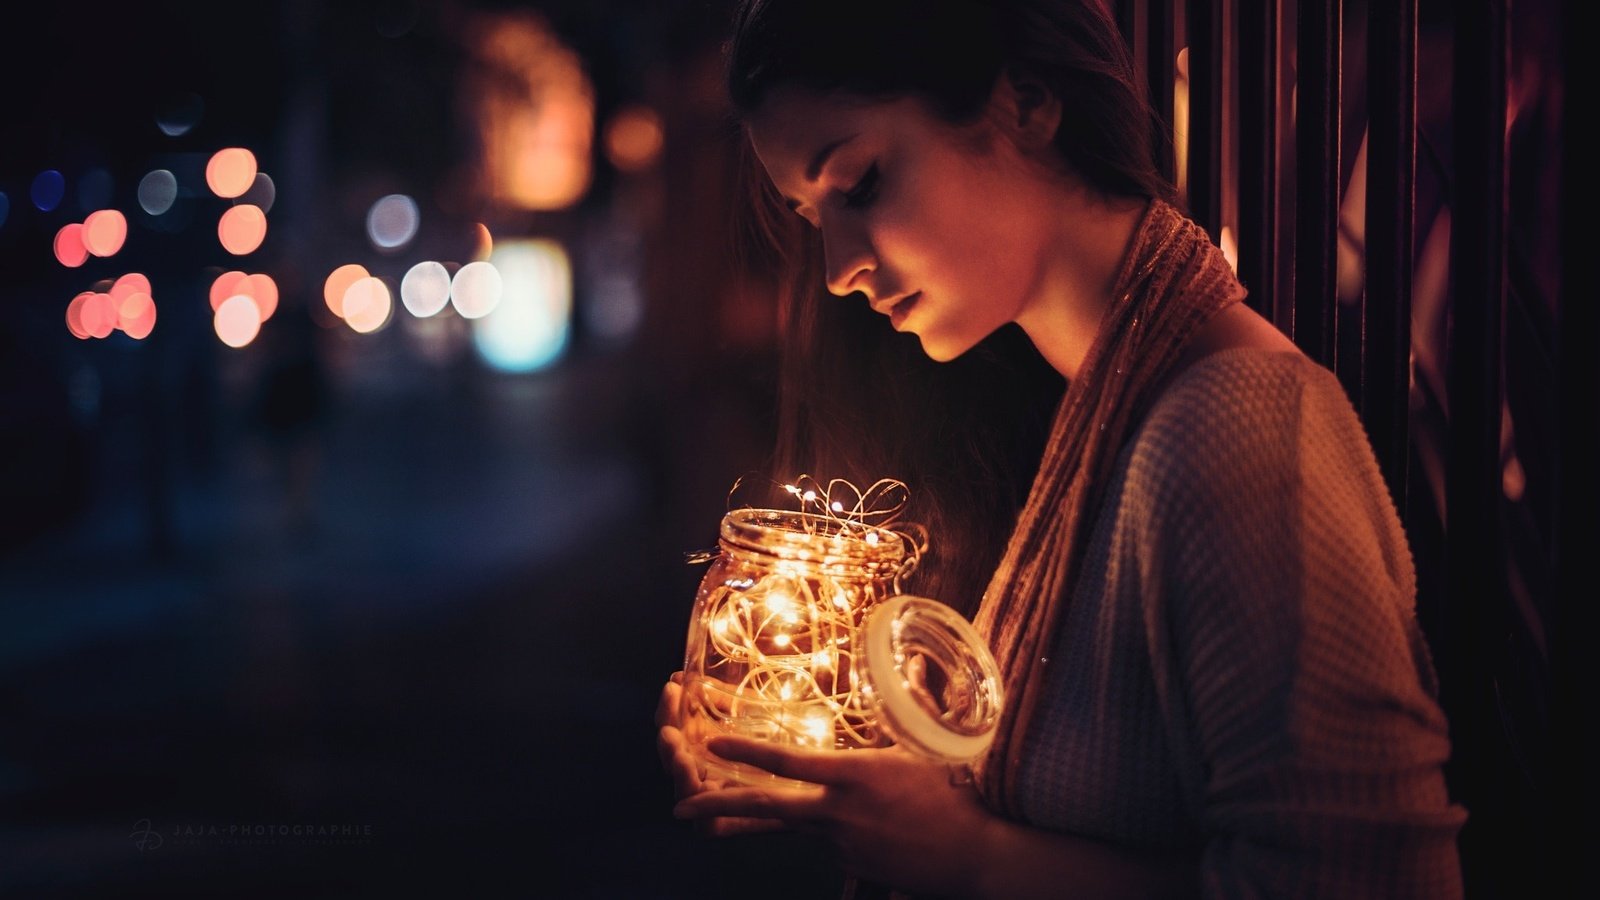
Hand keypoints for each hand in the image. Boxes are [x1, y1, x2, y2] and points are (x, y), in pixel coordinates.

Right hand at [655, 672, 784, 834]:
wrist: (830, 756)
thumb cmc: (792, 730)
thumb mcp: (754, 707)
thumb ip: (721, 697)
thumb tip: (683, 677)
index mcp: (706, 739)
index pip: (675, 727)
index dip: (668, 710)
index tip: (673, 687)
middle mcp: (708, 768)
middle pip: (675, 762)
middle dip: (667, 746)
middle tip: (669, 732)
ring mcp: (722, 795)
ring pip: (687, 795)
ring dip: (679, 776)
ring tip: (681, 758)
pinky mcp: (740, 821)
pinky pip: (713, 827)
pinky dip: (703, 813)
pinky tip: (703, 796)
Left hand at [671, 735, 995, 895]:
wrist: (971, 856)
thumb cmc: (953, 793)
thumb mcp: (924, 745)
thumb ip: (906, 708)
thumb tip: (910, 661)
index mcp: (853, 776)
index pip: (788, 762)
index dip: (745, 753)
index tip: (711, 744)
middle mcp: (837, 812)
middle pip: (766, 808)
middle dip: (718, 806)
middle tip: (680, 809)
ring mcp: (839, 842)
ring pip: (785, 826)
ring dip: (746, 821)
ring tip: (704, 823)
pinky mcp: (848, 862)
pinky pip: (818, 840)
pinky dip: (809, 830)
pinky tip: (819, 827)